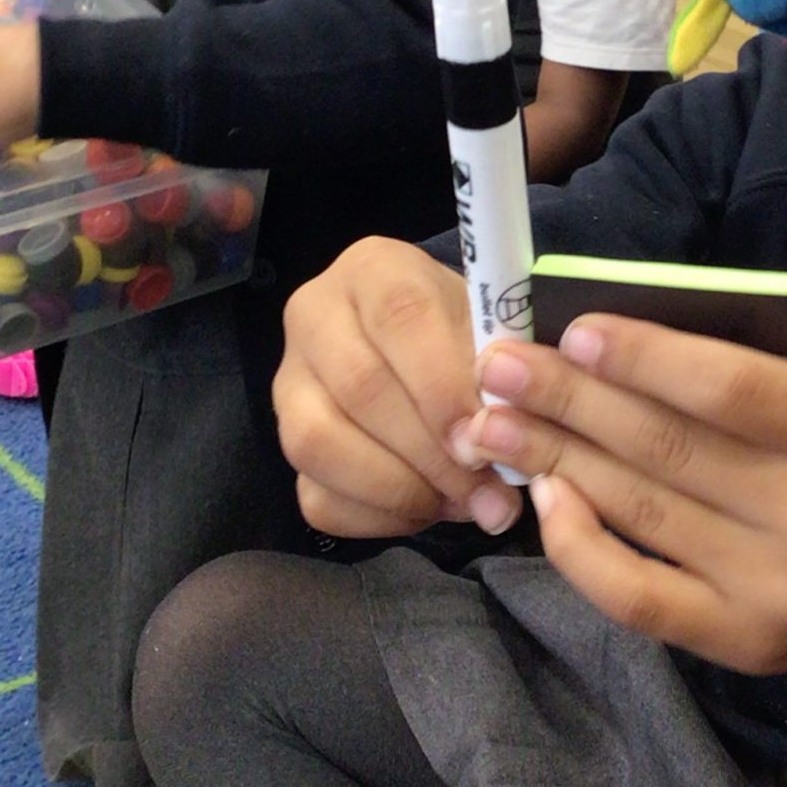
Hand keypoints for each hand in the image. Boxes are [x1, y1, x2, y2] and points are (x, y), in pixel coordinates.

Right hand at [274, 237, 526, 538]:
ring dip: (399, 488)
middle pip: (359, 387)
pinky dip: (378, 517)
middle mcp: (314, 316)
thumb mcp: (493, 329)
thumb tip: (497, 445)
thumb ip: (501, 373)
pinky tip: (426, 508)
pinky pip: (316, 496)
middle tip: (485, 489)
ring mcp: (289, 382)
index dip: (442, 385)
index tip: (482, 437)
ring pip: (318, 444)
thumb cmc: (467, 334)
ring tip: (459, 502)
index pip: (400, 317)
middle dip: (429, 452)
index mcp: (373, 270)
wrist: (430, 349)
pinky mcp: (285, 442)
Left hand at [458, 318, 786, 723]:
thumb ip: (747, 379)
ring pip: (642, 513)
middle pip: (669, 450)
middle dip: (569, 402)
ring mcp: (775, 592)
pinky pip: (637, 595)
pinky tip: (546, 497)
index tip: (573, 331)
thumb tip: (615, 348)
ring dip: (555, 460)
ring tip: (491, 421)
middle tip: (497, 365)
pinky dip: (580, 545)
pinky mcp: (741, 645)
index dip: (644, 360)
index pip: (731, 392)